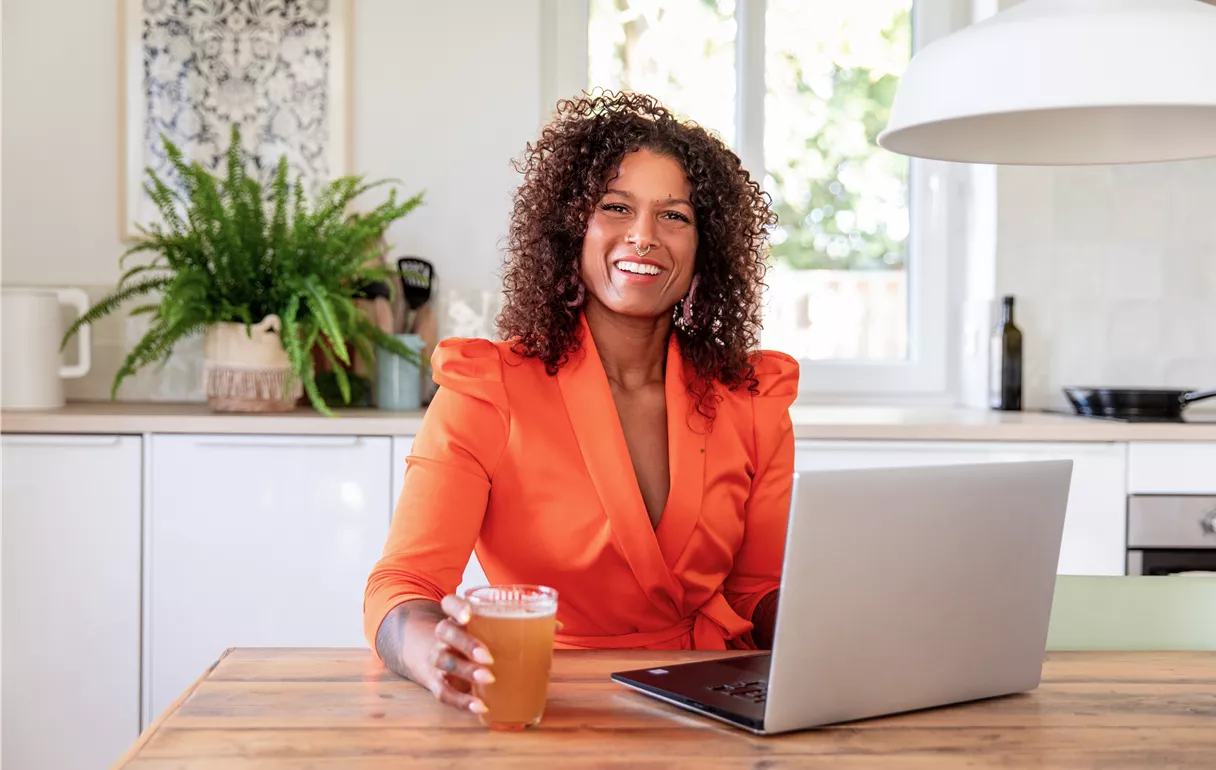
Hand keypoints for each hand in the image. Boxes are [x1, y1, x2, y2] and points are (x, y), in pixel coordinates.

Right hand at [377, 596, 494, 713]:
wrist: (419, 649)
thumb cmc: (458, 636)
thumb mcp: (466, 623)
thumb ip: (490, 621)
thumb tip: (534, 624)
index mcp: (448, 616)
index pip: (449, 603)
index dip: (458, 608)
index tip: (468, 615)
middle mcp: (439, 635)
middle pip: (446, 633)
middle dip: (466, 644)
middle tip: (487, 656)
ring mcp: (434, 658)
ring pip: (443, 660)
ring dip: (465, 670)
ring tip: (488, 678)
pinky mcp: (434, 681)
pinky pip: (444, 692)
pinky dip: (462, 701)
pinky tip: (480, 706)